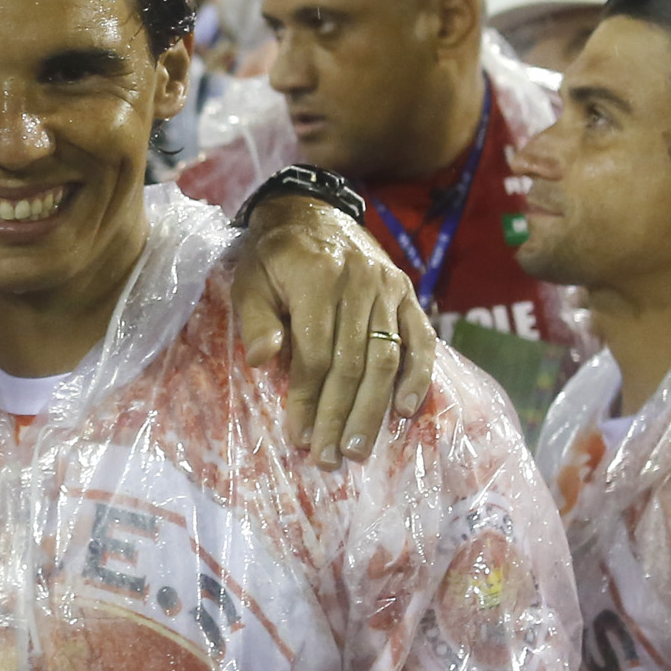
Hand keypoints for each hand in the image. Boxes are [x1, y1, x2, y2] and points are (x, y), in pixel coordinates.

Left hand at [233, 196, 435, 465]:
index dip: (306, 398)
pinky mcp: (408, 292)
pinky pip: (420, 339)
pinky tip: (405, 410)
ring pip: (386, 358)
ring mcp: (389, 286)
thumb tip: (262, 361)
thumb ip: (256, 319)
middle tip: (328, 458)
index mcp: (316, 276)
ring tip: (357, 448)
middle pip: (353, 363)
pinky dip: (417, 376)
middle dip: (338, 416)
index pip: (315, 352)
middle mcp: (359, 281)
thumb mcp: (250, 280)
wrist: (312, 212)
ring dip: (372, 409)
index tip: (298, 436)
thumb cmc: (274, 257)